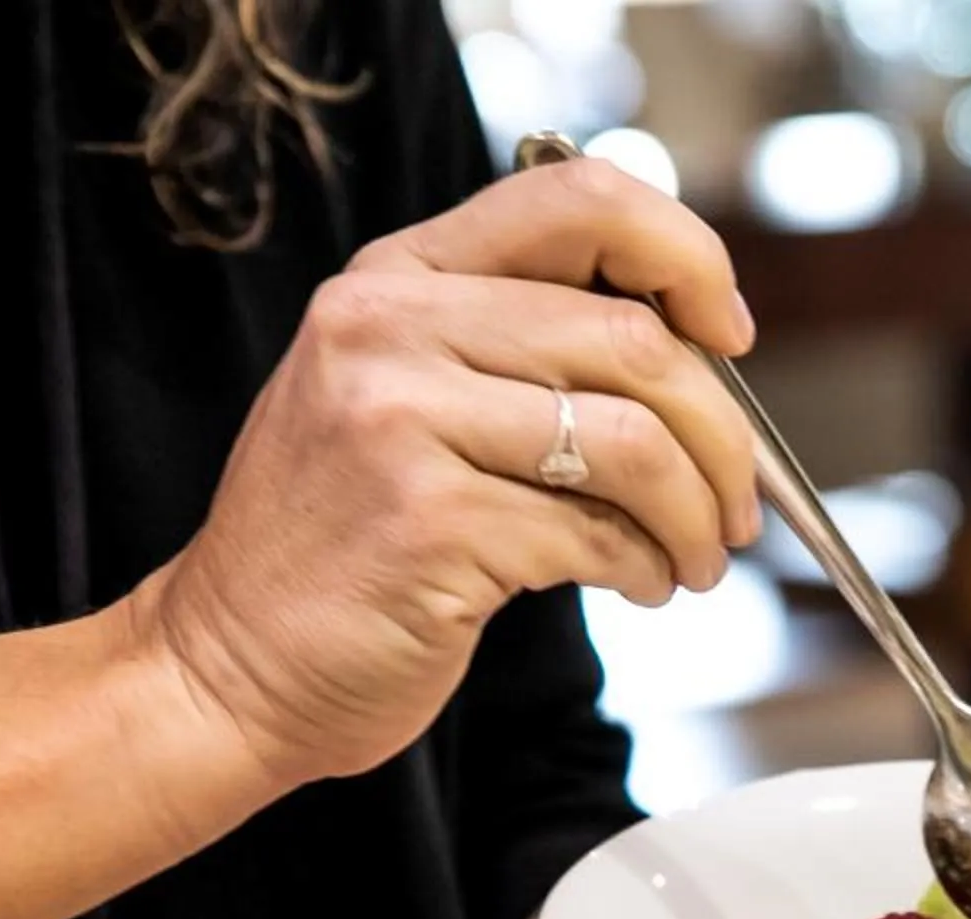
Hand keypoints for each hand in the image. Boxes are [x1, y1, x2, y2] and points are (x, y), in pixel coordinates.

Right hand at [131, 158, 760, 787]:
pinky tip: (637, 585)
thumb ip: (516, 353)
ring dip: (695, 514)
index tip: (728, 337)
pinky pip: (595, 532)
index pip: (577, 200)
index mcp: (397, 277)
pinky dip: (645, 567)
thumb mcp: (405, 404)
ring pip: (631, 441)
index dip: (686, 257)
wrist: (233, 665)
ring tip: (694, 560)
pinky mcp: (429, 523)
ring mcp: (401, 422)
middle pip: (633, 339)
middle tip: (737, 506)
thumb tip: (698, 359)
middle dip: (722, 436)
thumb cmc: (346, 548)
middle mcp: (390, 328)